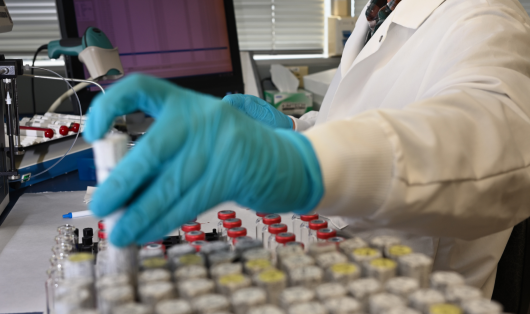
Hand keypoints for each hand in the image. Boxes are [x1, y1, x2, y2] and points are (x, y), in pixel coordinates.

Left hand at [84, 74, 322, 246]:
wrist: (286, 162)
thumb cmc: (234, 151)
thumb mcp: (200, 137)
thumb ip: (166, 153)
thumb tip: (120, 188)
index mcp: (188, 103)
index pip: (142, 89)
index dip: (111, 106)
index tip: (93, 133)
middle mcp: (203, 117)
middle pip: (151, 150)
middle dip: (121, 184)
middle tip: (101, 207)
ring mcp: (220, 144)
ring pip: (169, 184)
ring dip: (140, 214)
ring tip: (120, 232)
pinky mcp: (232, 173)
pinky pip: (189, 202)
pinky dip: (164, 221)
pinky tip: (147, 231)